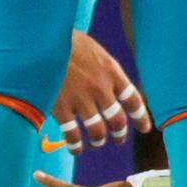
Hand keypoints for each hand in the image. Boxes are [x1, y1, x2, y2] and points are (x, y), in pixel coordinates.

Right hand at [53, 31, 150, 154]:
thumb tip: (110, 86)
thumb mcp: (94, 50)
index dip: (140, 117)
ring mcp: (81, 99)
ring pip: (97, 131)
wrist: (42, 37)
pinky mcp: (61, 107)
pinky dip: (75, 145)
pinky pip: (72, 134)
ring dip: (99, 140)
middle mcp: (100, 88)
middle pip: (117, 120)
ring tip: (97, 143)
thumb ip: (104, 70)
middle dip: (120, 134)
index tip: (144, 128)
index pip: (133, 100)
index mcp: (112, 72)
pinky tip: (76, 149)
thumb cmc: (66, 40)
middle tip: (119, 139)